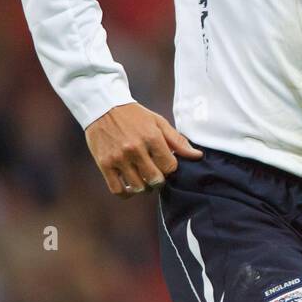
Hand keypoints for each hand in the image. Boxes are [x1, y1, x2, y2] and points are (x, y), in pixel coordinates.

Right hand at [84, 102, 202, 198]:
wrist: (103, 107)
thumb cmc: (134, 116)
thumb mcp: (158, 122)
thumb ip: (178, 140)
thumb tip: (197, 156)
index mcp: (151, 137)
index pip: (170, 167)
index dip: (170, 169)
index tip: (165, 164)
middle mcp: (135, 149)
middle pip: (155, 179)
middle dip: (159, 180)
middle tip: (155, 175)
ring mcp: (119, 158)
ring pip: (138, 187)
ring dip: (144, 187)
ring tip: (143, 179)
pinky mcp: (104, 164)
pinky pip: (117, 190)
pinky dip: (126, 193)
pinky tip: (130, 187)